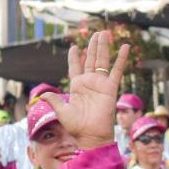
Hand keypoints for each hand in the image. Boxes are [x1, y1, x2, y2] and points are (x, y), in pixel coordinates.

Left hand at [48, 29, 129, 150]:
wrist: (90, 136)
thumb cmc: (76, 126)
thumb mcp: (62, 111)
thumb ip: (54, 100)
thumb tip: (43, 95)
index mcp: (77, 86)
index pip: (75, 67)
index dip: (74, 57)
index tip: (74, 47)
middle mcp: (89, 82)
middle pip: (91, 59)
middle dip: (93, 46)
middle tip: (97, 33)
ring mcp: (100, 84)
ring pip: (102, 61)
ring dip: (103, 47)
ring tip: (104, 33)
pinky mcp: (110, 87)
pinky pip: (117, 70)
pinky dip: (122, 58)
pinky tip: (125, 46)